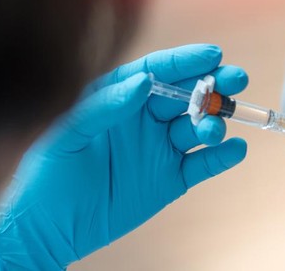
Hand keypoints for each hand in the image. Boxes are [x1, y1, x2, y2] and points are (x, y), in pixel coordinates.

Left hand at [0, 44, 247, 269]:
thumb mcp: (66, 134)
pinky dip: (223, 157)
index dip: (185, 61)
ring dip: (215, 122)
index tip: (213, 54)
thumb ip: (104, 105)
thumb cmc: (47, 174)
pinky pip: (203, 164)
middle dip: (214, 84)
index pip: (157, 71)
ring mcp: (161, 149)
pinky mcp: (172, 179)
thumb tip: (142, 82)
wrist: (50, 229)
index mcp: (119, 98)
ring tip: (214, 128)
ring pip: (199, 127)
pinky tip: (236, 150)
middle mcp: (145, 119)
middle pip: (187, 95)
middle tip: (237, 79)